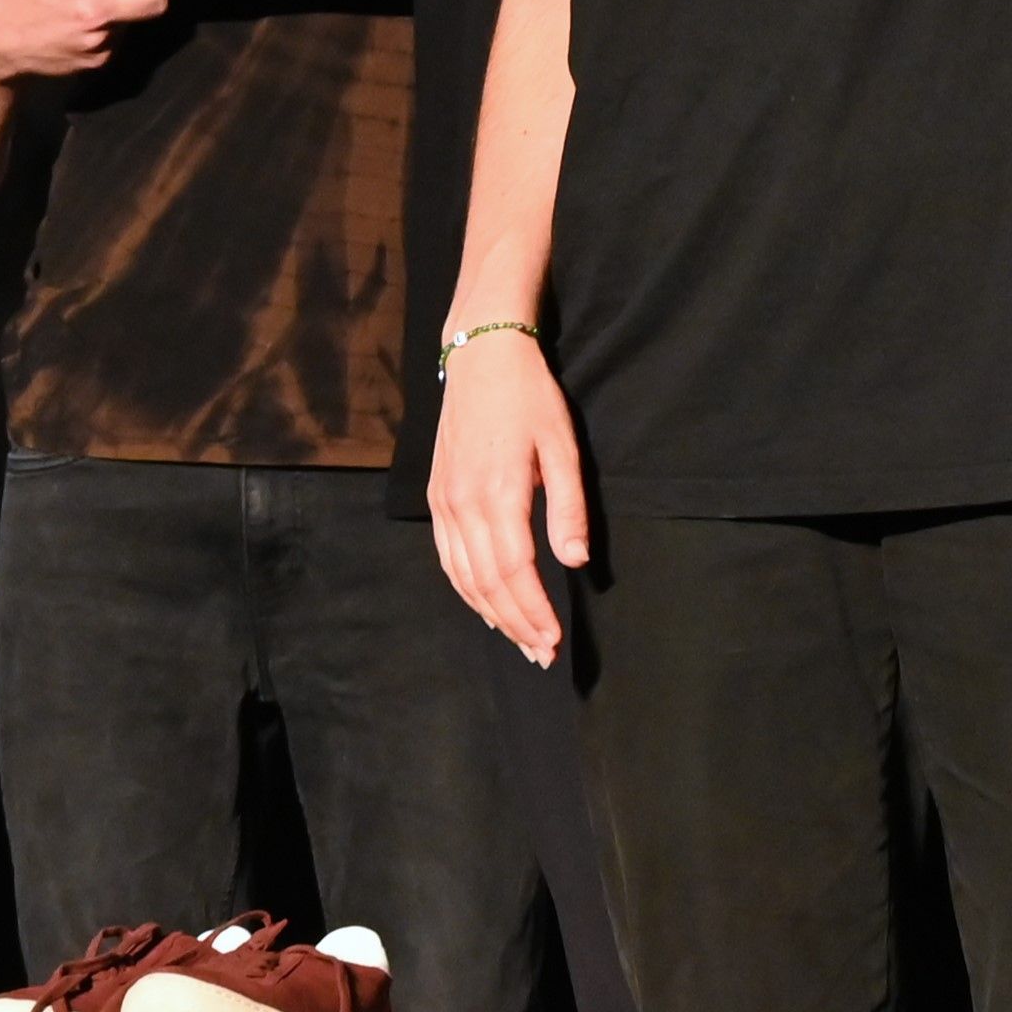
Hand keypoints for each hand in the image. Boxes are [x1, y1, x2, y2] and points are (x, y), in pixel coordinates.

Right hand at [427, 327, 587, 663]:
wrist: (482, 357)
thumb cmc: (530, 399)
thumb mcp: (561, 447)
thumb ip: (568, 508)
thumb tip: (575, 562)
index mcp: (498, 494)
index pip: (515, 572)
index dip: (535, 611)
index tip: (554, 639)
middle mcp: (463, 504)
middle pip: (487, 583)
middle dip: (516, 624)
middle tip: (540, 654)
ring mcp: (444, 502)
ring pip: (463, 576)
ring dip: (491, 614)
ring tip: (518, 641)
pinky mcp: (436, 496)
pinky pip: (447, 557)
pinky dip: (465, 589)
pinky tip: (484, 606)